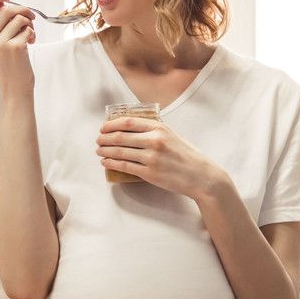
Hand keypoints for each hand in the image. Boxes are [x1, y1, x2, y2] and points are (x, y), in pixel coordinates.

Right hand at [0, 0, 36, 96]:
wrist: (14, 87)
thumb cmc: (7, 62)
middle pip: (5, 9)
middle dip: (22, 10)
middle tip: (30, 17)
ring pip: (19, 17)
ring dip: (29, 23)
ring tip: (29, 33)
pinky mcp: (14, 48)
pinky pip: (27, 28)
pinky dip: (32, 33)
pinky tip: (30, 43)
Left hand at [96, 116, 225, 201]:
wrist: (201, 175)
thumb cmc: (186, 155)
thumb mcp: (172, 135)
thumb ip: (154, 130)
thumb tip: (131, 128)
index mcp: (159, 128)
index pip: (128, 122)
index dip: (111, 124)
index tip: (103, 127)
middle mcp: (154, 140)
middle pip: (120, 137)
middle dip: (105, 139)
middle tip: (98, 140)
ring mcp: (151, 157)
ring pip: (120, 152)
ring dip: (105, 151)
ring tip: (99, 151)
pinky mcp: (149, 173)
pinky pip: (124, 166)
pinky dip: (112, 163)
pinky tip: (106, 162)